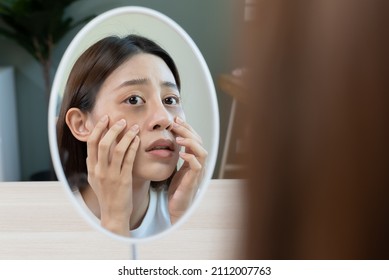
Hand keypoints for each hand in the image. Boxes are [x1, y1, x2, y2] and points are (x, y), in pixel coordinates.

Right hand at [86, 115, 139, 235]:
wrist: (113, 213)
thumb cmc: (106, 195)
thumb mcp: (95, 179)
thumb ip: (94, 164)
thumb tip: (93, 149)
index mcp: (91, 168)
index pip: (91, 143)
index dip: (98, 128)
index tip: (105, 118)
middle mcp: (99, 170)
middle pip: (102, 143)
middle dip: (112, 129)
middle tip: (121, 120)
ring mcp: (111, 175)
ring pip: (117, 149)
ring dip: (126, 136)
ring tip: (134, 127)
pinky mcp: (124, 180)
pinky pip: (128, 159)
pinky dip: (133, 147)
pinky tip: (138, 140)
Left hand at [168, 117, 207, 223]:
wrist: (176, 209)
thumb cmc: (175, 190)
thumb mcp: (174, 169)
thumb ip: (174, 156)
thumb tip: (165, 141)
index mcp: (193, 160)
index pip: (193, 139)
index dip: (186, 128)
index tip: (175, 120)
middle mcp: (198, 164)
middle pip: (199, 142)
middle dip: (188, 131)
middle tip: (175, 123)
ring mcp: (197, 173)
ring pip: (201, 152)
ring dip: (190, 142)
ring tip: (178, 138)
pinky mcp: (193, 181)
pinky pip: (197, 166)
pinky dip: (191, 158)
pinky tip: (182, 154)